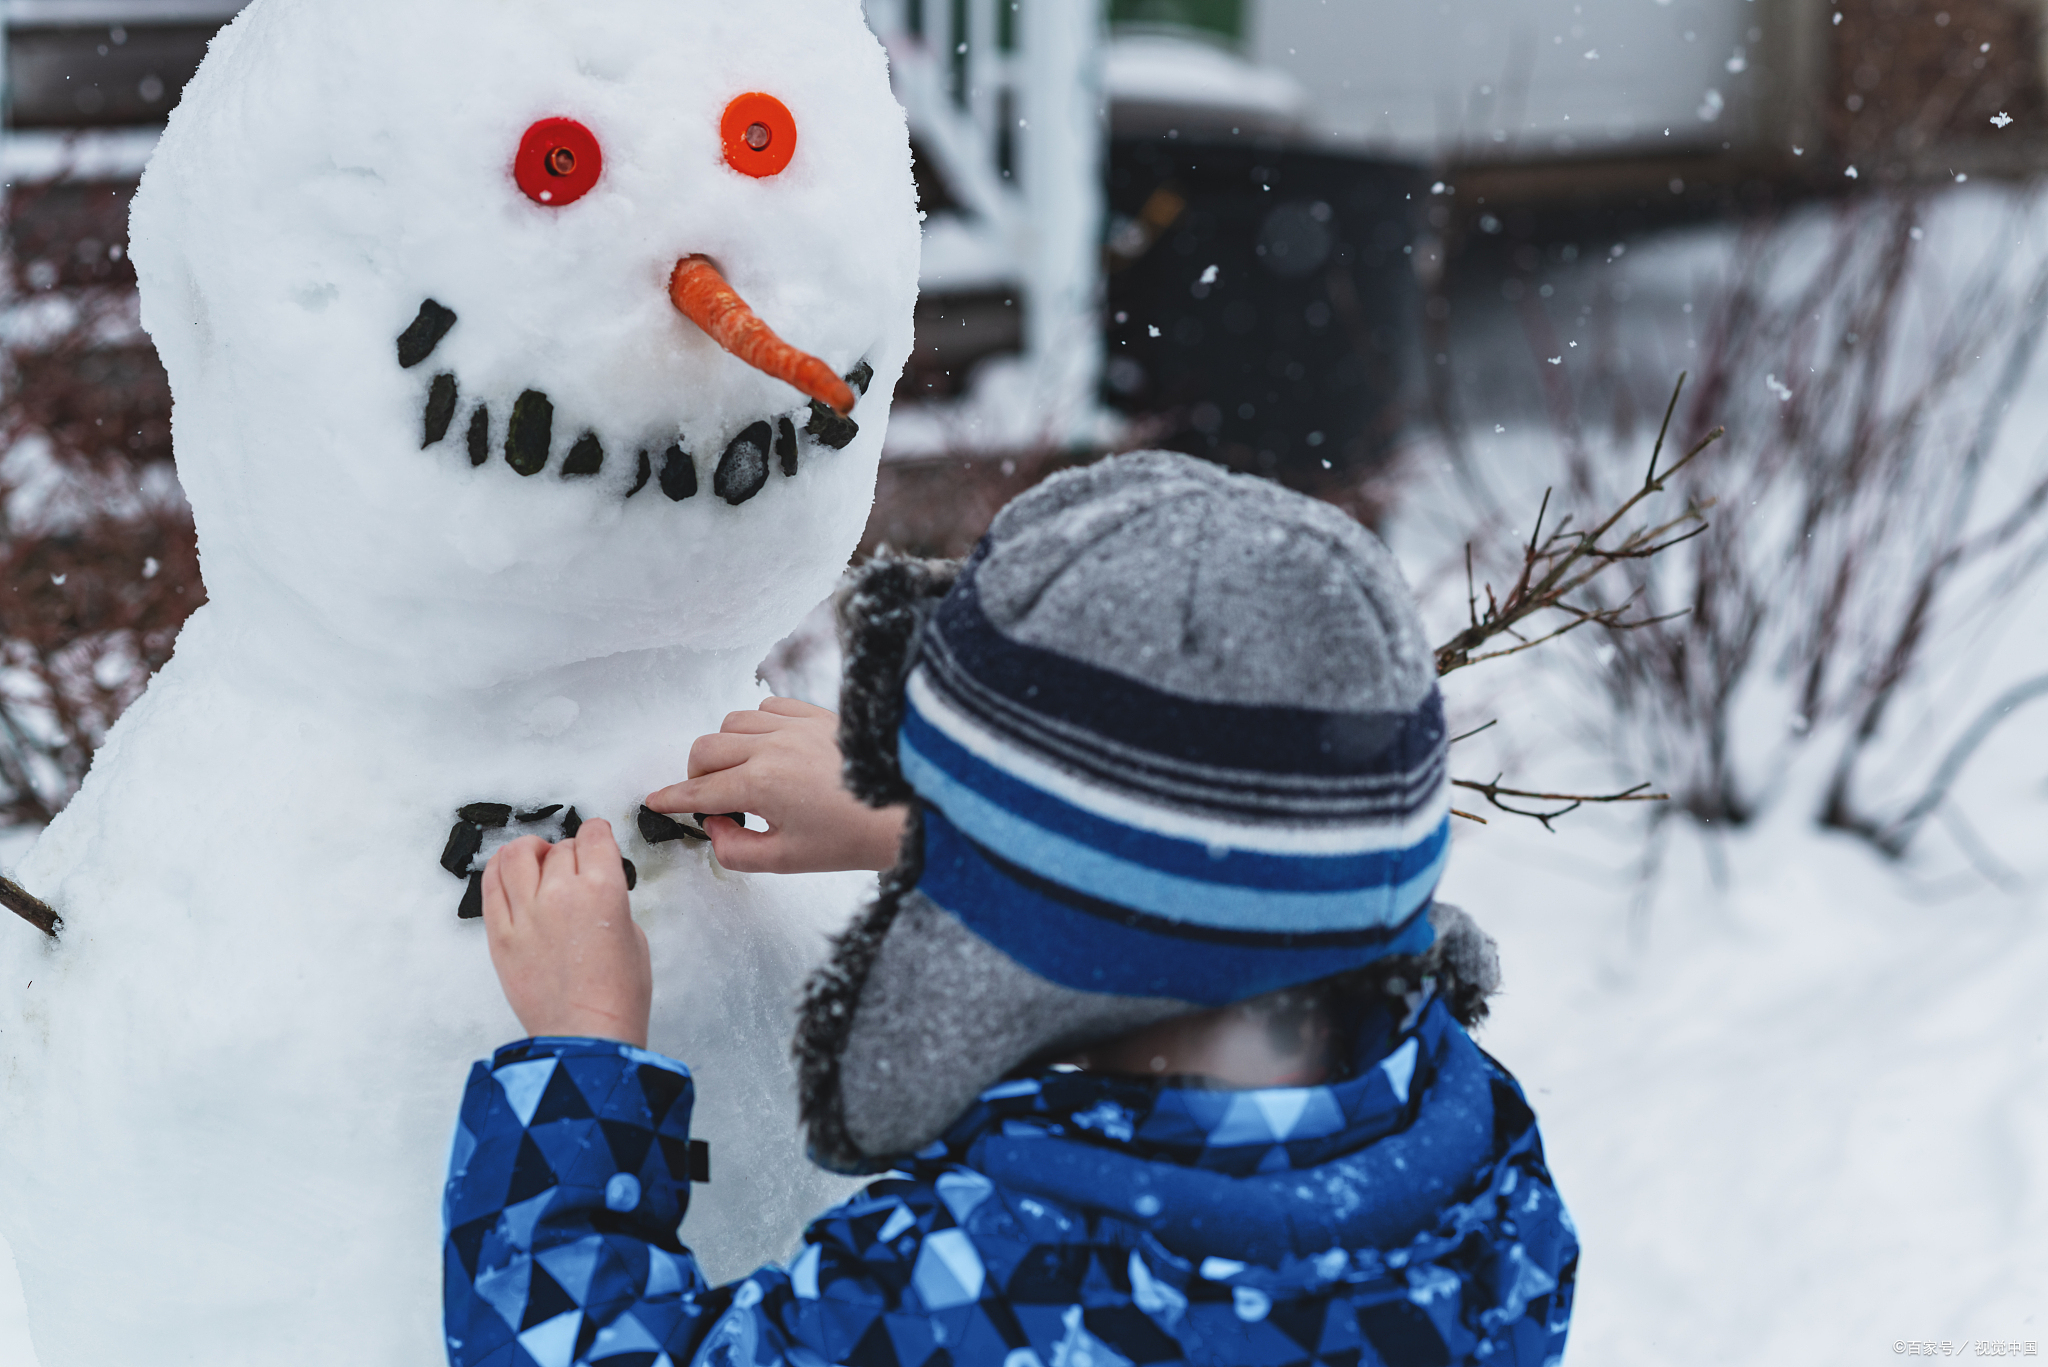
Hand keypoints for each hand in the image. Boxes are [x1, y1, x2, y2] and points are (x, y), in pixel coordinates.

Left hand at [481, 818, 651, 1047]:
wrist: (587, 1037)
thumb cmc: (617, 997)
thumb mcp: (634, 936)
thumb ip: (611, 901)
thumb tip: (592, 887)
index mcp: (603, 890)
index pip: (593, 836)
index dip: (597, 834)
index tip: (596, 838)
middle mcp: (560, 894)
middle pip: (558, 848)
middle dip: (568, 852)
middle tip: (572, 867)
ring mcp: (525, 915)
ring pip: (515, 855)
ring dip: (528, 850)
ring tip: (535, 859)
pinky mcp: (500, 936)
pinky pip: (490, 887)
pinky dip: (499, 872)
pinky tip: (509, 874)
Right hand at [647, 697, 907, 874]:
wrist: (912, 809)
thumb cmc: (856, 838)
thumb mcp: (788, 860)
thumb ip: (738, 851)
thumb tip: (716, 829)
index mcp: (761, 785)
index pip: (699, 793)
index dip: (672, 800)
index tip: (656, 802)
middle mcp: (772, 747)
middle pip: (705, 749)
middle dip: (696, 775)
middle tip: (711, 800)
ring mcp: (795, 725)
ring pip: (733, 721)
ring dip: (725, 747)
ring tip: (742, 774)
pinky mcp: (818, 714)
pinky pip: (769, 705)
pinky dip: (758, 723)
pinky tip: (771, 747)